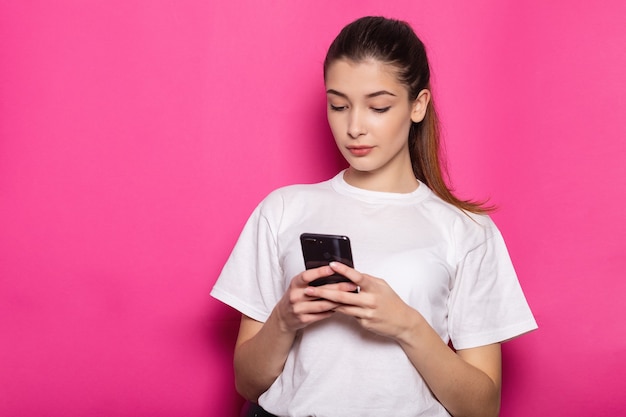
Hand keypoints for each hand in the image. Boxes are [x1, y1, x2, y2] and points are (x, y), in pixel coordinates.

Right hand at [275, 265, 358, 332]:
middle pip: (319, 291)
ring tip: (350, 297)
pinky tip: (341, 307)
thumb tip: (332, 270)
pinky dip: (332, 311)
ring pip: (322, 304)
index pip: (307, 276)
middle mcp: (295, 296)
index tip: (333, 268)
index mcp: (295, 284)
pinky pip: (321, 315)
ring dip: (338, 301)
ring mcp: (299, 309)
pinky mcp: (303, 319)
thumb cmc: (295, 297)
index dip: (319, 272)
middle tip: (351, 285)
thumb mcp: (298, 285)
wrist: (283, 317)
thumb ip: (310, 279)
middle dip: (337, 287)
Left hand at [304, 262, 418, 340]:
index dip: (344, 270)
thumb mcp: (382, 285)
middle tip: (309, 289)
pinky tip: (328, 307)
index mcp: (375, 287)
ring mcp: (366, 313)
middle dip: (324, 292)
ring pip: (342, 307)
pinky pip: (348, 315)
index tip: (331, 264)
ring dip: (326, 302)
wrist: (403, 322)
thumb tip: (351, 274)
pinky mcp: (364, 323)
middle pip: (343, 296)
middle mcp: (370, 300)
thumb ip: (366, 280)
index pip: (357, 277)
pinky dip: (338, 310)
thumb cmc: (391, 301)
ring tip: (313, 298)